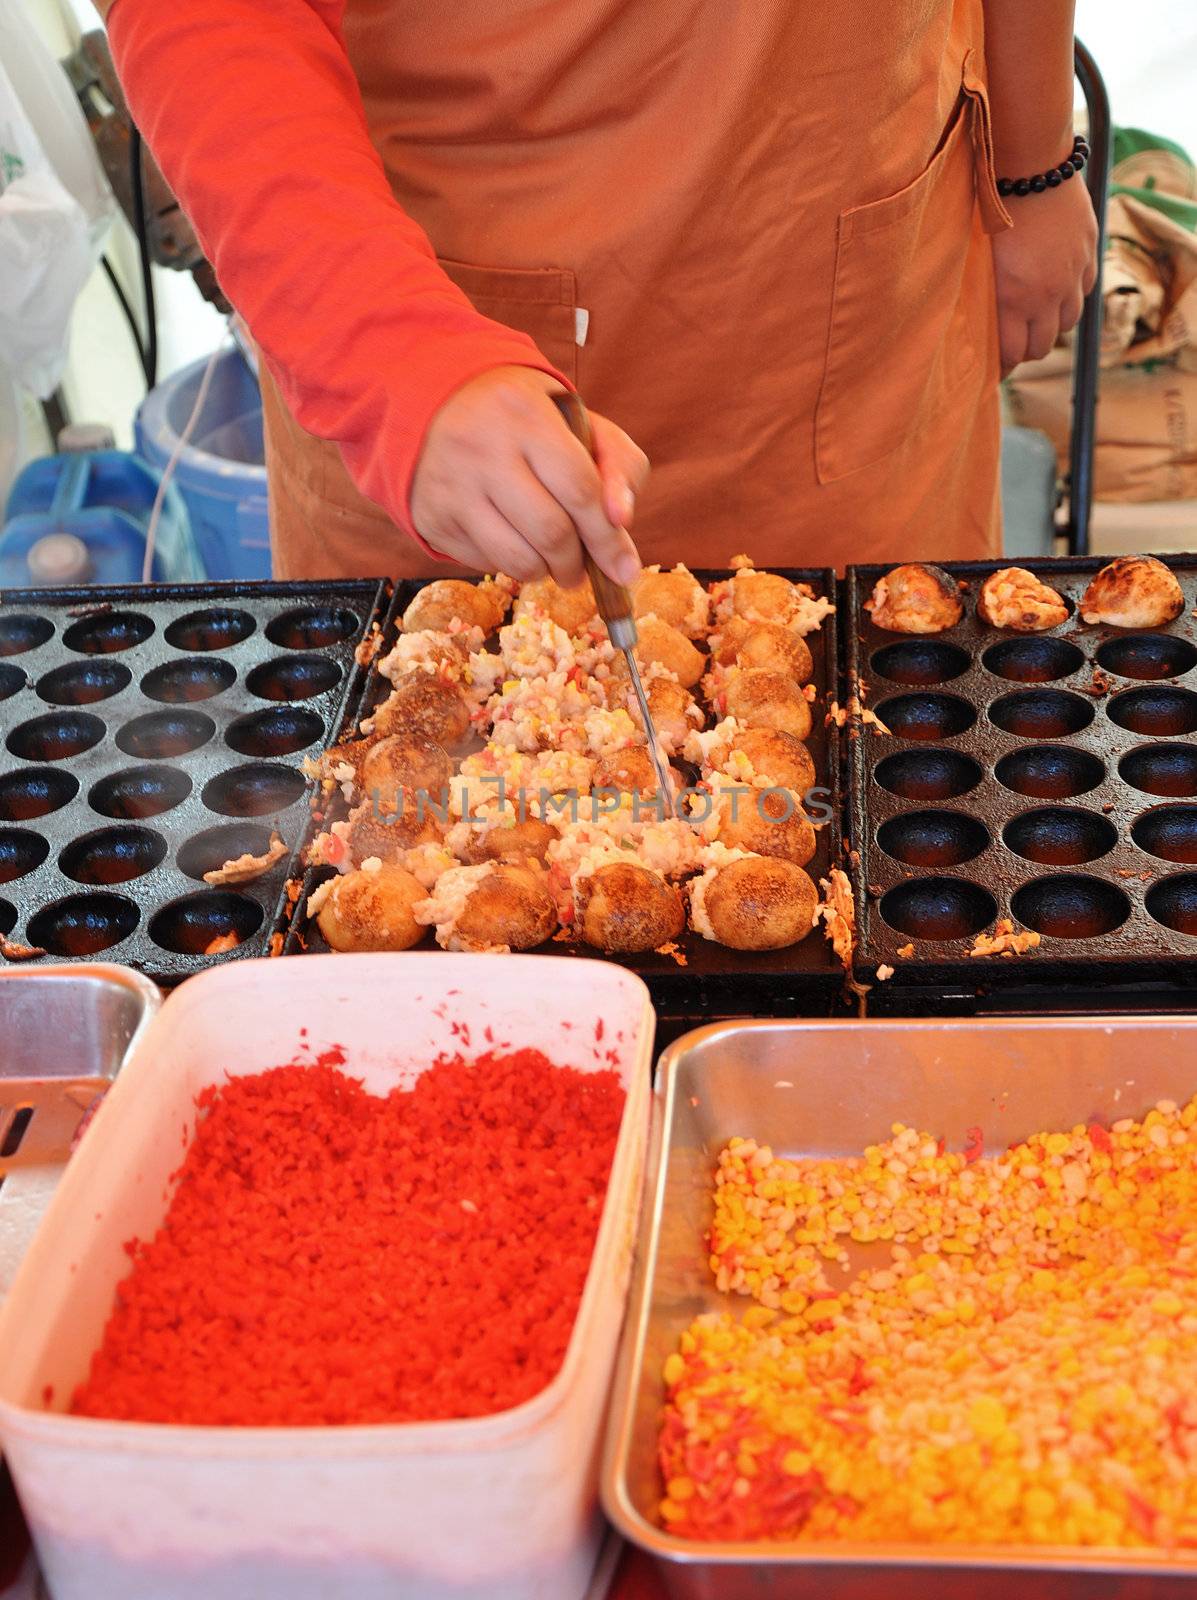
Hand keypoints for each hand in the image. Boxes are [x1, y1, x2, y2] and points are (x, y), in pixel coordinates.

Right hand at [410, 367, 648, 584]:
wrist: (437, 401)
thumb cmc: (525, 419)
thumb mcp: (577, 419)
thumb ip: (617, 464)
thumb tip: (622, 521)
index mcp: (525, 415)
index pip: (580, 490)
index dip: (607, 538)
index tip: (624, 569)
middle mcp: (482, 448)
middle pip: (550, 532)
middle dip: (576, 563)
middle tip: (580, 569)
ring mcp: (451, 486)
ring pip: (517, 559)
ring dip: (545, 572)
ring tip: (550, 561)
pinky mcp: (432, 517)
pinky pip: (485, 563)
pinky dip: (509, 564)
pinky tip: (511, 540)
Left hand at [991, 175, 1098, 375]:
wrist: (1029, 164)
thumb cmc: (988, 210)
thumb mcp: (975, 259)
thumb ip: (980, 296)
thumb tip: (973, 328)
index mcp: (1014, 299)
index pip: (1013, 355)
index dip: (1001, 367)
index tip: (992, 372)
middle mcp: (1047, 293)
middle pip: (1041, 345)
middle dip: (1024, 350)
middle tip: (1011, 346)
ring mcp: (1071, 273)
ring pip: (1066, 322)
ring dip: (1049, 326)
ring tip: (1034, 319)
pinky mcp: (1088, 252)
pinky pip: (1084, 291)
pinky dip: (1070, 298)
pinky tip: (1055, 290)